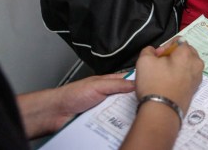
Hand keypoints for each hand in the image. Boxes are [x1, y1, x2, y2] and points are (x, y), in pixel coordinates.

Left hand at [17, 73, 134, 137]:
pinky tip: (120, 126)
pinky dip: (116, 126)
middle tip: (144, 105)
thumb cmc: (72, 94)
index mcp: (110, 83)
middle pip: (128, 99)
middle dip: (134, 102)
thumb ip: (116, 83)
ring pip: (122, 113)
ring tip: (133, 116)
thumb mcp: (97, 85)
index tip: (151, 86)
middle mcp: (109, 97)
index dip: (140, 82)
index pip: (129, 80)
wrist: (56, 113)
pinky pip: (113, 125)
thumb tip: (136, 82)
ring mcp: (106, 111)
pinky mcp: (101, 123)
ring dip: (125, 115)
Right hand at [134, 40, 203, 114]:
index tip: (157, 57)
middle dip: (173, 55)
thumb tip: (155, 52)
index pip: (178, 40)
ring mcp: (198, 76)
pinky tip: (169, 83)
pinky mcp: (195, 88)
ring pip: (187, 64)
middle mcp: (197, 63)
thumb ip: (149, 50)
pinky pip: (188, 75)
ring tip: (163, 75)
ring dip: (176, 65)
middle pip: (185, 51)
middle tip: (159, 65)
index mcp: (187, 53)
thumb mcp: (144, 61)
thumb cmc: (154, 83)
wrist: (162, 111)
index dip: (165, 46)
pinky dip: (180, 76)